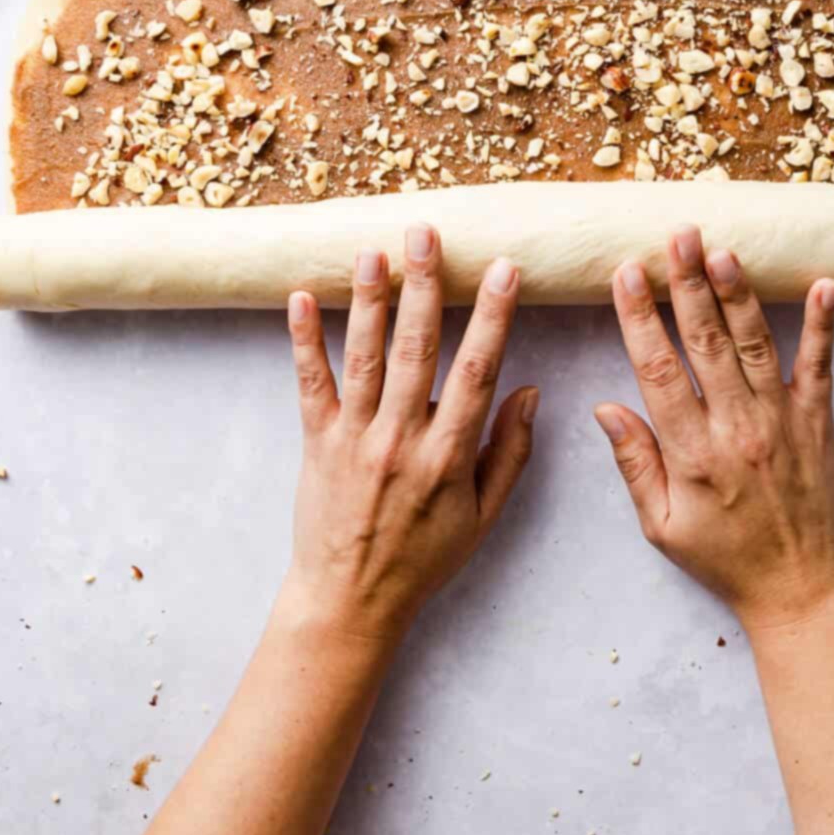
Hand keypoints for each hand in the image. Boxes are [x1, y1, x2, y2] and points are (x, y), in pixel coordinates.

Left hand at [282, 224, 536, 646]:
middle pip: (416, 349)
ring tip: (374, 249)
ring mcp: (354, 438)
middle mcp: (400, 440)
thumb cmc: (423, 559)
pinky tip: (300, 297)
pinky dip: (303, 340)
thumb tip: (532, 391)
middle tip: (427, 233)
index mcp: (448, 456)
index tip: (503, 270)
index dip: (492, 316)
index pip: (476, 371)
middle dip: (424, 286)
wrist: (350, 601)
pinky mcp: (316, 442)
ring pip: (363, 357)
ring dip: (368, 299)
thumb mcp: (484, 516)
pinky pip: (309, 384)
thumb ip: (510, 452)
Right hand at [595, 226, 833, 630]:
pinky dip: (823, 324)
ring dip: (739, 293)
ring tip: (722, 249)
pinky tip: (823, 284)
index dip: (640, 317)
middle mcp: (737, 428)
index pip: (658, 369)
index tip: (627, 273)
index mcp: (693, 453)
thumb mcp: (661, 526)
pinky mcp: (818, 422)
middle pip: (706, 342)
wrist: (801, 590)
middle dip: (689, 284)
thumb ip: (635, 463)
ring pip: (756, 343)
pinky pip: (820, 365)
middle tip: (676, 235)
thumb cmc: (726, 559)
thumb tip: (605, 407)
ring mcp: (782, 421)